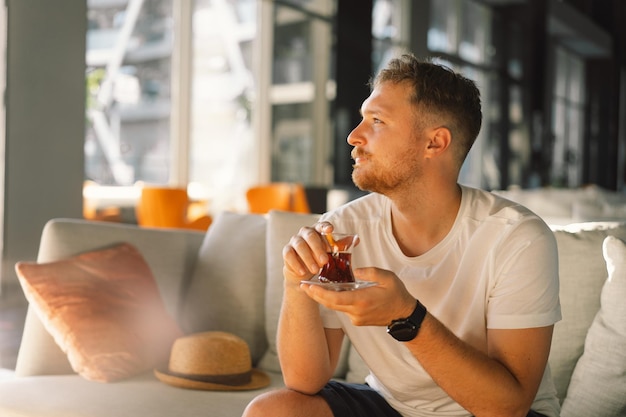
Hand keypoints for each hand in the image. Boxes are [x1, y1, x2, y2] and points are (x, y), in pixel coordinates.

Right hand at [282, 222, 335, 285]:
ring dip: (308, 258)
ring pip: (300, 245)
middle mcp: (305, 233)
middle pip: (310, 236)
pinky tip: (303, 272)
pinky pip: (289, 255)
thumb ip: (341, 246)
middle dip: (318, 248)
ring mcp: (295, 241)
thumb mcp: (331, 253)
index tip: (330, 230)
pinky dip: (296, 264)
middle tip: (324, 261)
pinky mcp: (287, 251)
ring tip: (316, 270)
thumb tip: (356, 240)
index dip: (325, 227)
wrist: (304, 272)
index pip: (321, 225)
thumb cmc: (319, 258)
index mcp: (317, 231)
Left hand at [301, 267, 416, 325]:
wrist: (404, 315)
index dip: (318, 293)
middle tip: (302, 285)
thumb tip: (354, 271)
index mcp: (362, 300)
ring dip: (323, 298)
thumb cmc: (397, 294)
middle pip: (330, 303)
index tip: (307, 286)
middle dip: (315, 295)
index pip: (334, 298)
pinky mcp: (357, 320)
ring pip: (335, 306)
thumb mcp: (387, 277)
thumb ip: (370, 272)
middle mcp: (356, 312)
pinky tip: (329, 292)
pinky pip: (342, 309)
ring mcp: (356, 318)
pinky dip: (334, 300)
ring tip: (312, 287)